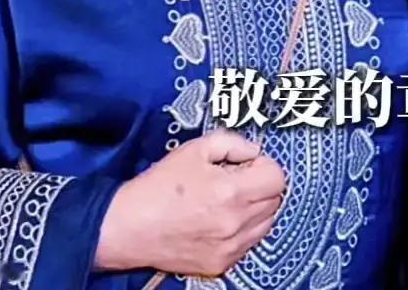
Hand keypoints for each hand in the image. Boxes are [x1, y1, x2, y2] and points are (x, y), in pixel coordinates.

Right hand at [94, 130, 286, 274]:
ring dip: (256, 209)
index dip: (264, 165)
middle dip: (261, 185)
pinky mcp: (220, 265)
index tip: (247, 164)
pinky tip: (221, 220)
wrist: (130, 227)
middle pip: (275, 201)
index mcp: (231, 193)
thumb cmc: (161, 185)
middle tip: (238, 179)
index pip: (277, 178)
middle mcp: (235, 224)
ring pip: (266, 224)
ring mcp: (229, 249)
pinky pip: (248, 244)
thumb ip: (233, 143)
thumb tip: (255, 152)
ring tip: (229, 200)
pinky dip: (244, 230)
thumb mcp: (196, 148)